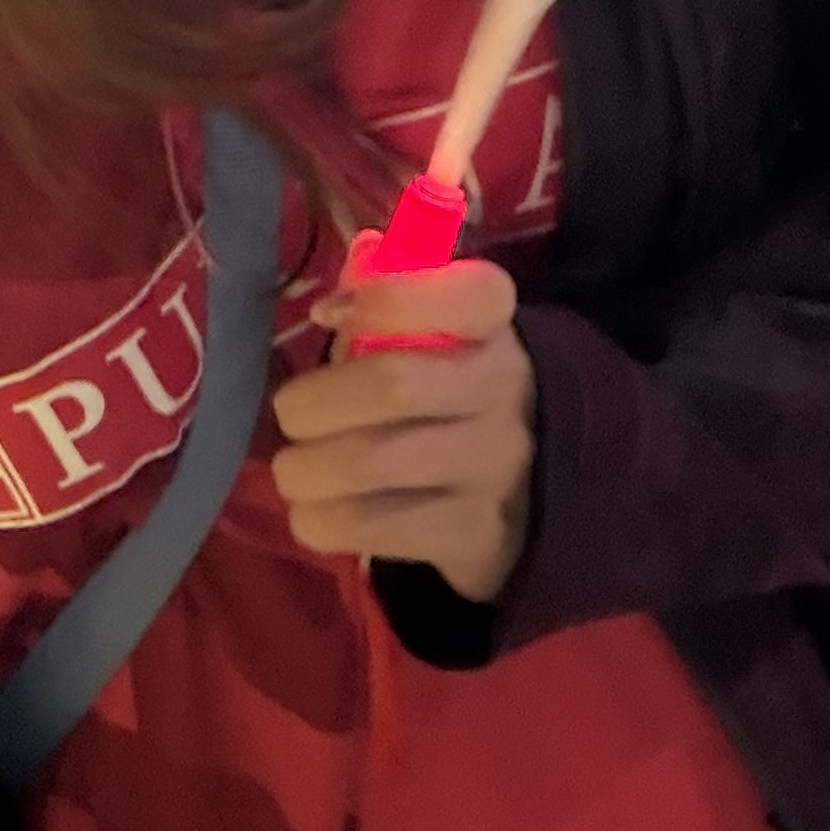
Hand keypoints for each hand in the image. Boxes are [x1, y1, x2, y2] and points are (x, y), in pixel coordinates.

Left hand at [270, 255, 534, 601]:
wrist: (537, 492)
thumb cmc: (452, 392)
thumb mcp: (439, 334)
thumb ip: (386, 308)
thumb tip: (330, 311)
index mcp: (495, 327)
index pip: (470, 293)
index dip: (388, 298)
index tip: (328, 316)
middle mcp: (504, 392)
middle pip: (390, 385)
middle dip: (310, 402)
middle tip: (292, 416)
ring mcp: (496, 469)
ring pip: (366, 464)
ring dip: (302, 469)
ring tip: (297, 470)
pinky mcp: (475, 537)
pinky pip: (365, 527)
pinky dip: (317, 520)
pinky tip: (318, 510)